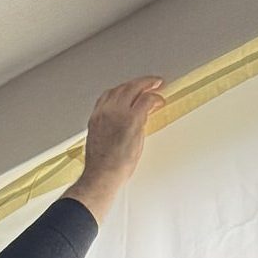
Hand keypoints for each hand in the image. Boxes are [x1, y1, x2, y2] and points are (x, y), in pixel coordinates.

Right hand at [68, 76, 165, 214]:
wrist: (102, 175)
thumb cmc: (101, 167)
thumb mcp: (101, 142)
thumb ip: (112, 130)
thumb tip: (124, 128)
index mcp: (96, 117)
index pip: (109, 95)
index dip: (123, 90)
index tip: (131, 90)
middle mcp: (106, 111)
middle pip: (123, 88)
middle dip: (138, 83)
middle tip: (149, 83)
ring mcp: (119, 113)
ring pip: (135, 88)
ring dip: (148, 84)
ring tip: (157, 85)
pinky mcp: (133, 119)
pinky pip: (147, 100)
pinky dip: (155, 98)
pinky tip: (160, 101)